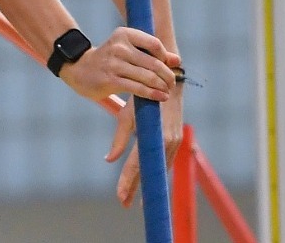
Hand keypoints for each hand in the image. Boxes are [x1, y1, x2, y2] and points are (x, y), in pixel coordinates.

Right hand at [56, 26, 179, 102]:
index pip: (154, 44)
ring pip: (147, 76)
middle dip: (167, 75)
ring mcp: (113, 63)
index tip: (167, 66)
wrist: (79, 69)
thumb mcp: (127, 50)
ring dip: (162, 86)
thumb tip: (177, 60)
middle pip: (153, 62)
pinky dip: (152, 94)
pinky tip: (160, 97)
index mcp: (124, 34)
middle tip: (172, 83)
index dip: (165, 57)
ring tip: (166, 91)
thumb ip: (151, 53)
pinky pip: (137, 88)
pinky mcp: (110, 80)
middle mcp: (119, 47)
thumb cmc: (110, 59)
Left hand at [106, 85, 184, 206]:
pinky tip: (149, 181)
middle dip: (137, 189)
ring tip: (136, 199)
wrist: (168, 80)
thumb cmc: (143, 97)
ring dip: (148, 183)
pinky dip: (156, 172)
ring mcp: (175, 142)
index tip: (121, 197)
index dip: (129, 182)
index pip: (138, 165)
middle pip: (150, 172)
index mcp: (155, 136)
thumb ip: (119, 139)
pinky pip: (165, 161)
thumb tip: (109, 159)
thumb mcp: (127, 115)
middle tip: (125, 204)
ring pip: (159, 169)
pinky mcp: (176, 139)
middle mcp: (168, 142)